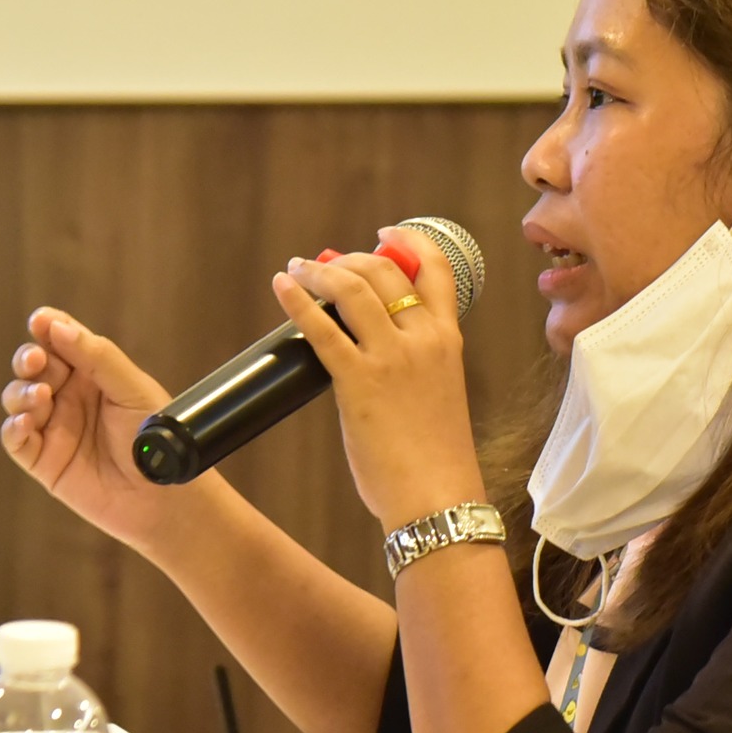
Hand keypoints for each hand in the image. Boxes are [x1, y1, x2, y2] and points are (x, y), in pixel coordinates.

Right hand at [0, 308, 199, 554]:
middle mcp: (70, 396)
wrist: (164, 499)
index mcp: (94, 374)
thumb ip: (98, 358)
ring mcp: (54, 427)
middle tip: (36, 361)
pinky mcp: (43, 460)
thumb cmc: (157, 441)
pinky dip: (14, 427)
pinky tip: (27, 422)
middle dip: (29, 359)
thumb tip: (59, 326)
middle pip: (33, 367)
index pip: (62, 341)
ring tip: (41, 396)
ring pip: (18, 398)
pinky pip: (15, 439)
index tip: (40, 320)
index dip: (47, 327)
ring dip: (21, 392)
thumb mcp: (133, 391)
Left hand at [272, 228, 486, 529]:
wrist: (437, 497)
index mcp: (448, 340)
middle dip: (350, 259)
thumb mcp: (440, 394)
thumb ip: (418, 365)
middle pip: (384, 271)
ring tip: (298, 270)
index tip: (385, 235)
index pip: (437, 270)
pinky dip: (298, 301)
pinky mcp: (358, 380)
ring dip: (320, 271)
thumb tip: (376, 352)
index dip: (409, 242)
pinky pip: (321, 327)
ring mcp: (391, 357)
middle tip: (326, 265)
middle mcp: (423, 339)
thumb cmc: (437, 457)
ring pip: (352, 288)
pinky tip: (283, 287)